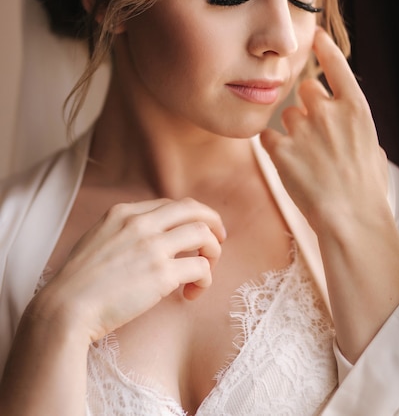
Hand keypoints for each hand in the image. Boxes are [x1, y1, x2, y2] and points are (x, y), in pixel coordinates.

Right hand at [35, 198, 225, 343]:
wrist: (65, 308)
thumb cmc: (77, 282)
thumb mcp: (97, 239)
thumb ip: (123, 231)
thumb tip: (150, 236)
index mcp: (123, 212)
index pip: (170, 204)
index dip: (189, 217)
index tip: (194, 232)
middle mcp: (141, 223)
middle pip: (194, 209)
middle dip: (213, 222)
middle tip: (218, 240)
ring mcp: (153, 247)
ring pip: (204, 234)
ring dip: (212, 252)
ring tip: (204, 271)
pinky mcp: (162, 274)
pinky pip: (200, 268)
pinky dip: (204, 280)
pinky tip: (191, 293)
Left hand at [261, 27, 398, 360]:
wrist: (350, 221)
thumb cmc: (367, 191)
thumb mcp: (373, 152)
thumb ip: (355, 131)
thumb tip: (347, 128)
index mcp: (357, 110)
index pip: (337, 66)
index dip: (325, 48)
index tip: (315, 33)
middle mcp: (329, 112)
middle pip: (305, 89)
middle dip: (307, 103)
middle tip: (314, 131)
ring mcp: (304, 129)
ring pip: (286, 114)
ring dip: (292, 129)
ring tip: (307, 158)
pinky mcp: (281, 150)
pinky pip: (269, 137)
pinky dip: (276, 147)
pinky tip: (289, 164)